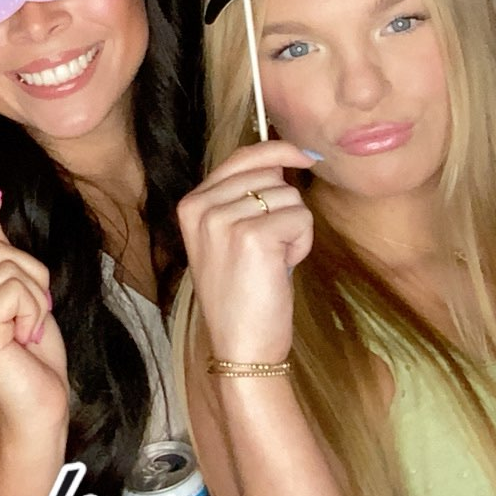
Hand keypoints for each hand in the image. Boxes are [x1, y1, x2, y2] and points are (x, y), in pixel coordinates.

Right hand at [0, 196, 68, 434]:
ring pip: (6, 265)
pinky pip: (14, 290)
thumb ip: (1, 264)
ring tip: (29, 329)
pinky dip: (34, 310)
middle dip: (30, 271)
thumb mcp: (21, 299)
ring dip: (35, 294)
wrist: (38, 410)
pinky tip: (27, 338)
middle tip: (33, 311)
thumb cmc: (33, 360)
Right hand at [177, 141, 315, 362]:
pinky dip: (301, 244)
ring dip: (294, 229)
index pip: (241, 157)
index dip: (277, 151)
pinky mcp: (254, 237)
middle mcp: (202, 207)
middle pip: (270, 174)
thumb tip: (284, 157)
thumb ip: (242, 197)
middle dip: (283, 207)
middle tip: (269, 248)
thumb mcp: (228, 236)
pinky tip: (282, 268)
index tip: (304, 156)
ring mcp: (225, 220)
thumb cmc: (242, 293)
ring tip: (273, 262)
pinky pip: (301, 218)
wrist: (241, 345)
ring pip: (289, 196)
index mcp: (191, 204)